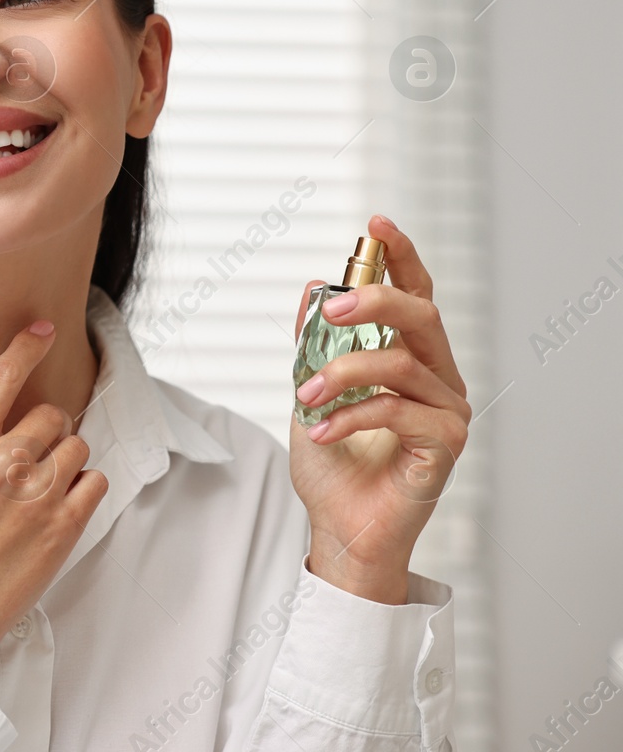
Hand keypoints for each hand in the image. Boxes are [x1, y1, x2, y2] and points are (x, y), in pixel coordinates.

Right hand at [0, 321, 109, 673]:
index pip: (1, 376)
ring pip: (78, 447)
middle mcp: (0, 463)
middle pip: (52, 414)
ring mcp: (36, 496)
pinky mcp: (64, 527)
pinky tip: (56, 508)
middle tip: (30, 459)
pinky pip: (95, 482)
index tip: (43, 329)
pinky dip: (82, 490)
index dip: (26, 345)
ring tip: (41, 489)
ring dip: (66, 461)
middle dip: (46, 431)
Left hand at [288, 214, 470, 603]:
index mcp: (412, 359)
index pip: (416, 295)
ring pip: (400, 365)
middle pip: (422, 317)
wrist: (340, 528)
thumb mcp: (310, 392)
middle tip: (329, 308)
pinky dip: (351, 415)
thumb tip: (310, 287)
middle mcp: (438, 379)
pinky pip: (397, 411)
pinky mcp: (444, 445)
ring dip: (342, 374)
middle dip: (374, 300)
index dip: (401, 257)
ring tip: (304, 398)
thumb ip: (313, 345)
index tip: (376, 224)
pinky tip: (320, 430)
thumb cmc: (334, 465)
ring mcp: (447, 411)